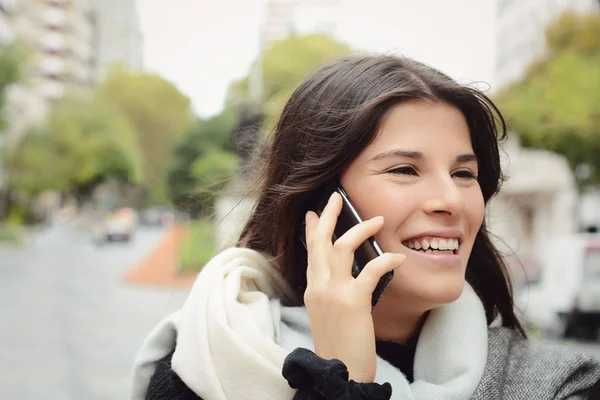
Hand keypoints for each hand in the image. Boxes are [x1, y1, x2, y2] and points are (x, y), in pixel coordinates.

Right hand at [303, 191, 404, 382]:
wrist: (338, 372)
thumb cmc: (338, 346)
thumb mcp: (328, 314)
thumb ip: (332, 292)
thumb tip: (347, 276)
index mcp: (313, 289)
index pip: (311, 252)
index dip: (314, 230)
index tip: (315, 214)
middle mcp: (319, 286)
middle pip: (321, 241)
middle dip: (329, 216)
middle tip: (336, 197)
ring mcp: (334, 292)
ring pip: (343, 247)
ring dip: (361, 229)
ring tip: (378, 220)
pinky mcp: (353, 300)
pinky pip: (371, 270)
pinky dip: (386, 260)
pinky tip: (399, 257)